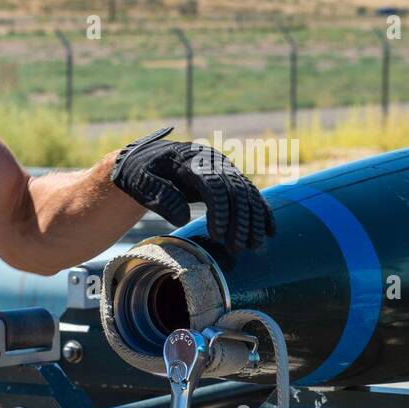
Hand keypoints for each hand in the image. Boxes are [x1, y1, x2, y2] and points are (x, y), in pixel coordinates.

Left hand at [110, 126, 275, 253]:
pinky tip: (269, 231)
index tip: (218, 237)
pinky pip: (250, 194)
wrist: (147, 157)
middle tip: (237, 249)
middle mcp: (213, 161)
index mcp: (191, 160)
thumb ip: (159, 196)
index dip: (220, 212)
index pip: (214, 186)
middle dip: (240, 222)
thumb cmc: (140, 172)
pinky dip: (262, 212)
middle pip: (235, 191)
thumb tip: (183, 218)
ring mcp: (224, 168)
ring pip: (247, 193)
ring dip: (254, 221)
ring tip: (255, 247)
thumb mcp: (139, 181)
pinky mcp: (229, 176)